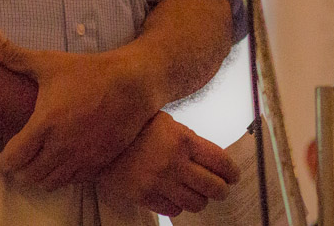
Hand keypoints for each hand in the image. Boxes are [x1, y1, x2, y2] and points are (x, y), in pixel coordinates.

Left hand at [0, 30, 157, 188]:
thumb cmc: (90, 71)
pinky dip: (60, 176)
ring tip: (35, 164)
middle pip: (28, 175)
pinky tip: (58, 163)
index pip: (12, 159)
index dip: (1, 162)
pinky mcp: (98, 163)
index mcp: (45, 124)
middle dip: (17, 171)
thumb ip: (16, 55)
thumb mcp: (50, 62)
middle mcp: (61, 147)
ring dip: (38, 176)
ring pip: (49, 183)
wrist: (134, 83)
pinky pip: (72, 181)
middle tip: (15, 160)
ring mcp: (81, 158)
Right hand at [97, 111, 240, 216]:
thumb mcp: (168, 123)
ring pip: (196, 203)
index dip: (232, 172)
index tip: (233, 176)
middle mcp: (174, 163)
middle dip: (221, 189)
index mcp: (184, 140)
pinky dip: (178, 206)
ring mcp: (159, 182)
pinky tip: (175, 196)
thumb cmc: (137, 127)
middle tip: (220, 187)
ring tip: (198, 194)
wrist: (100, 137)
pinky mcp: (144, 196)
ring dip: (200, 200)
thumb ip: (190, 140)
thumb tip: (213, 160)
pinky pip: (172, 210)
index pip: (221, 162)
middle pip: (214, 187)